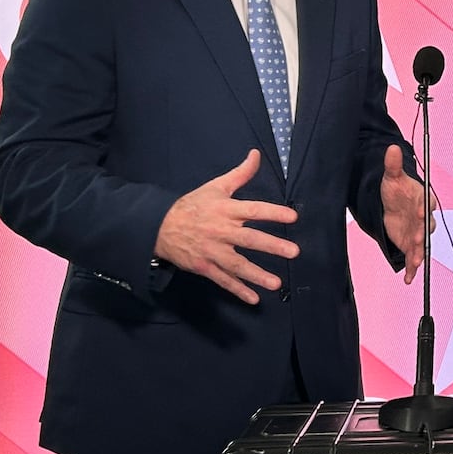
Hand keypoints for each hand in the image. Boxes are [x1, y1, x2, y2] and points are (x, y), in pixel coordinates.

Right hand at [153, 150, 298, 302]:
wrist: (158, 226)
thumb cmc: (192, 205)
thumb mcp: (215, 187)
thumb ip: (240, 174)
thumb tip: (256, 154)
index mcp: (225, 210)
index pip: (253, 210)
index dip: (273, 213)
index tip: (292, 217)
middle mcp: (221, 231)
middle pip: (249, 239)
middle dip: (272, 246)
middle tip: (294, 252)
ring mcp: (212, 251)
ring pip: (237, 264)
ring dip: (257, 275)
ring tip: (276, 284)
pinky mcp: (204, 266)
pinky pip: (223, 280)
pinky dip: (238, 290)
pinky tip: (253, 299)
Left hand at [380, 144, 435, 282]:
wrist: (390, 204)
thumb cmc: (395, 190)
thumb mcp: (392, 177)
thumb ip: (393, 165)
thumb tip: (392, 148)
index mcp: (424, 200)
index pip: (427, 204)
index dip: (424, 209)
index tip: (420, 212)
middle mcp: (424, 218)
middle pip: (426, 227)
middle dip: (422, 235)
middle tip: (417, 240)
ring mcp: (418, 233)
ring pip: (421, 244)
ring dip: (419, 254)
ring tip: (416, 262)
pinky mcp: (410, 245)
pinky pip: (414, 258)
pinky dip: (413, 269)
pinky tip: (409, 279)